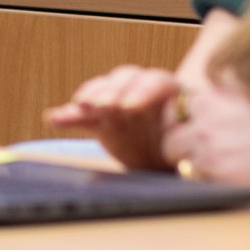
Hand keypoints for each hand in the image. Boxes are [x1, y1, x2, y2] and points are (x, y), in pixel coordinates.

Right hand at [45, 65, 185, 172]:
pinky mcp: (103, 122)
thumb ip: (189, 141)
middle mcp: (144, 92)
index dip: (143, 91)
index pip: (157, 81)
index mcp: (173, 94)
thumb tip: (191, 148)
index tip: (130, 107)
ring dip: (90, 96)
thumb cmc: (190, 154)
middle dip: (112, 91)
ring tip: (79, 106)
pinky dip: (69, 116)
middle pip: (126, 80)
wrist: (176, 168)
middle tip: (101, 105)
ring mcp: (121, 105)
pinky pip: (84, 116)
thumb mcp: (195, 146)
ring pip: (104, 92)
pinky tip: (54, 118)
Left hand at [161, 76, 249, 193]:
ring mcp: (209, 146)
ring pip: (176, 158)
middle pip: (169, 134)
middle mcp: (206, 119)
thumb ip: (222, 93)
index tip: (191, 130)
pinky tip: (224, 178)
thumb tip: (204, 95)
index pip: (174, 108)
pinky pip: (193, 178)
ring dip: (188, 163)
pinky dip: (202, 180)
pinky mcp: (218, 173)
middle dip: (179, 145)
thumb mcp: (249, 92)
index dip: (181, 122)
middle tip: (197, 154)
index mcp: (213, 97)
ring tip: (213, 167)